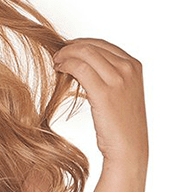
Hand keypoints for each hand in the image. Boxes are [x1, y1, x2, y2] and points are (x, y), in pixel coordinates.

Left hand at [54, 38, 147, 168]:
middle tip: (58, 54)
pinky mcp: (104, 92)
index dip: (83, 44)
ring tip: (56, 62)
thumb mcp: (123, 94)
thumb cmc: (122, 126)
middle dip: (72, 47)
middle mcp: (128, 68)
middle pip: (93, 46)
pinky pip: (80, 68)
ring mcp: (118, 79)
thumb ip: (112, 76)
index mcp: (134, 66)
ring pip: (85, 53)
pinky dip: (66, 65)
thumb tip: (88, 67)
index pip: (104, 45)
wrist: (129, 148)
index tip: (69, 49)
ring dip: (66, 55)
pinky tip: (59, 69)